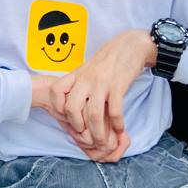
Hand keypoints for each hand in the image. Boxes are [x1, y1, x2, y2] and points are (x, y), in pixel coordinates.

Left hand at [46, 30, 153, 161]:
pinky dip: (117, 124)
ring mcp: (102, 82)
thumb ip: (80, 82)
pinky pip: (115, 110)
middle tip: (85, 136)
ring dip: (98, 133)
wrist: (131, 45)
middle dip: (77, 127)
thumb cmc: (109, 58)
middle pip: (72, 107)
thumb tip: (72, 103)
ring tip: (104, 142)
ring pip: (93, 114)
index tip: (68, 119)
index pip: (57, 91)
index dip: (58, 108)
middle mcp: (87, 79)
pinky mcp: (118, 85)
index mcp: (78, 75)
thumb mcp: (88, 68)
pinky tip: (120, 129)